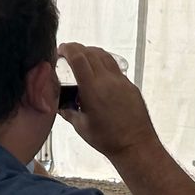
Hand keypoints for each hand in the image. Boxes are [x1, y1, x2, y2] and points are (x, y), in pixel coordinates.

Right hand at [57, 43, 159, 164]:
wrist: (135, 145)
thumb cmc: (109, 139)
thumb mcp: (81, 127)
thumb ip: (67, 112)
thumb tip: (59, 104)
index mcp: (93, 89)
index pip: (78, 58)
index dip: (68, 50)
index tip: (60, 50)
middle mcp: (108, 81)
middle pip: (91, 53)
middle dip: (77, 49)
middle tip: (68, 52)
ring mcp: (121, 81)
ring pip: (105, 56)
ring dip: (91, 52)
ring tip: (83, 57)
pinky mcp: (130, 86)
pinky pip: (115, 67)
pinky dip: (104, 62)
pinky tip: (99, 72)